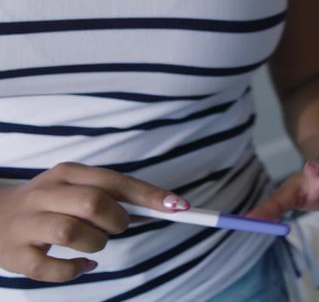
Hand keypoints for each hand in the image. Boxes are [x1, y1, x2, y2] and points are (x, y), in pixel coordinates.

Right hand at [0, 163, 188, 282]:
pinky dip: (74, 269)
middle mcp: (45, 194)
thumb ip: (115, 195)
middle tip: (117, 227)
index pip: (114, 181)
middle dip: (117, 220)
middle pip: (93, 203)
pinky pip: (50, 268)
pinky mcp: (15, 255)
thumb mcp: (78, 189)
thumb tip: (165, 206)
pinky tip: (83, 265)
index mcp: (66, 174)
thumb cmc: (51, 204)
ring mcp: (27, 225)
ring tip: (95, 244)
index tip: (179, 206)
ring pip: (71, 232)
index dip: (148, 195)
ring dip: (96, 243)